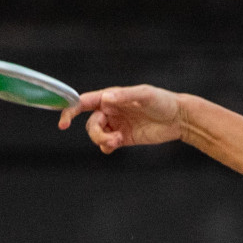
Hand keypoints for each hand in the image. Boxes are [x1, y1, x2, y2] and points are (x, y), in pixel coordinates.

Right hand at [58, 85, 184, 152]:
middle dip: (96, 133)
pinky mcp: (125, 138)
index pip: (84, 103)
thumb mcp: (144, 95)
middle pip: (90, 124)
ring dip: (103, 140)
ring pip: (98, 135)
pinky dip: (107, 147)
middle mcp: (111, 111)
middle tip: (112, 139)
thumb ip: (124, 96)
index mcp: (110, 97)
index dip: (70, 111)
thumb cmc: (162, 101)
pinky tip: (113, 146)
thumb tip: (106, 97)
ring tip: (117, 142)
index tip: (63, 123)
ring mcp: (117, 125)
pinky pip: (108, 145)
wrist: (178, 118)